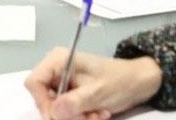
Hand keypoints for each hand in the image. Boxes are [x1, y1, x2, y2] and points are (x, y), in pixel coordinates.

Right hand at [25, 49, 161, 119]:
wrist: (141, 82)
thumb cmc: (120, 81)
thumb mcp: (98, 93)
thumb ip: (74, 102)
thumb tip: (53, 113)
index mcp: (58, 60)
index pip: (34, 83)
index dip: (43, 103)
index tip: (59, 117)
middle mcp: (57, 69)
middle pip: (44, 98)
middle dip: (64, 113)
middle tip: (86, 118)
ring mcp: (64, 80)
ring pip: (56, 107)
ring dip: (75, 117)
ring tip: (96, 116)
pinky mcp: (72, 91)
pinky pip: (66, 109)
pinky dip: (80, 116)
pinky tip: (97, 114)